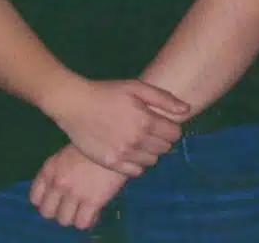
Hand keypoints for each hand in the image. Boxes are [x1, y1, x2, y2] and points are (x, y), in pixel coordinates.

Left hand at [30, 144, 126, 229]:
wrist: (110, 145)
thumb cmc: (86, 150)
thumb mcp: (62, 157)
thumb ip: (55, 174)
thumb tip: (53, 193)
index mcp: (48, 170)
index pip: (34, 198)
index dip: (44, 202)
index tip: (53, 201)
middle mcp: (58, 183)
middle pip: (47, 213)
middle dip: (56, 212)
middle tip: (67, 208)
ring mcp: (74, 193)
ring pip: (64, 221)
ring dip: (72, 217)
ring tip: (80, 210)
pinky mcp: (92, 201)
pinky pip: (82, 224)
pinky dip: (87, 221)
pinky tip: (92, 212)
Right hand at [46, 77, 188, 175]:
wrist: (72, 103)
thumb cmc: (104, 92)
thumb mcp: (133, 86)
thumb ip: (162, 98)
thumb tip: (187, 110)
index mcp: (146, 120)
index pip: (175, 134)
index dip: (168, 127)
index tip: (157, 121)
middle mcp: (138, 140)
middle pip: (164, 148)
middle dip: (158, 139)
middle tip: (143, 129)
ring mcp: (125, 154)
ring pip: (152, 161)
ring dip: (147, 152)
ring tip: (134, 139)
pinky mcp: (113, 163)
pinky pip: (136, 172)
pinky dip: (135, 163)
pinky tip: (125, 150)